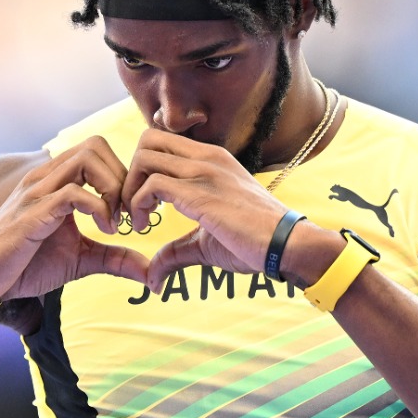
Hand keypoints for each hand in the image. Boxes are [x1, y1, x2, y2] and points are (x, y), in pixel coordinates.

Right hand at [0, 138, 149, 301]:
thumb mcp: (80, 260)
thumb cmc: (25, 265)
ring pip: (86, 159)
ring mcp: (37, 191)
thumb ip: (114, 259)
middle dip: (122, 177)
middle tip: (127, 213)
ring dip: (112, 188)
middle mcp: (46, 177)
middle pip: (95, 145)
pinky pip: (72, 193)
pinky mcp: (32, 213)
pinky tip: (105, 230)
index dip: (122, 176)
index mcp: (56, 181)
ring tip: (115, 221)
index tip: (130, 211)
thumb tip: (150, 272)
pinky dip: (98, 208)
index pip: (97, 150)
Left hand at [122, 130, 291, 291]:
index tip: (143, 202)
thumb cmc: (254, 242)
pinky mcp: (201, 193)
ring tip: (138, 219)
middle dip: (130, 172)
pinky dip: (138, 204)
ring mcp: (204, 171)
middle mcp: (206, 157)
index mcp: (211, 159)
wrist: (287, 244)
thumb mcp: (206, 242)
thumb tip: (153, 277)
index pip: (162, 142)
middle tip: (133, 207)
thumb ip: (176, 251)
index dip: (143, 169)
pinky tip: (145, 226)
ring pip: (145, 157)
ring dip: (130, 189)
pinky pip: (153, 184)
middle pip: (148, 140)